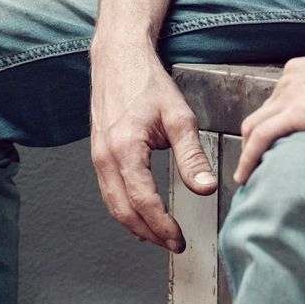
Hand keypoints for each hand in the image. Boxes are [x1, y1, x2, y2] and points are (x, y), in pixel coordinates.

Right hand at [90, 45, 215, 251]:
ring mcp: (98, 156)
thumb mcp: (179, 116)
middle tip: (174, 245)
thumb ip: (192, 156)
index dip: (162, 226)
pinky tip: (141, 214)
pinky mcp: (98, 154)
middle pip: (123, 211)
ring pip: (113, 205)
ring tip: (160, 236)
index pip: (143, 201)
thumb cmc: (147, 82)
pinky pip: (108, 191)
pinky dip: (124, 209)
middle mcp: (105, 157)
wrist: (119, 58)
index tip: (179, 239)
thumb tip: (206, 187)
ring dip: (136, 225)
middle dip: (149, 233)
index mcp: (125, 149)